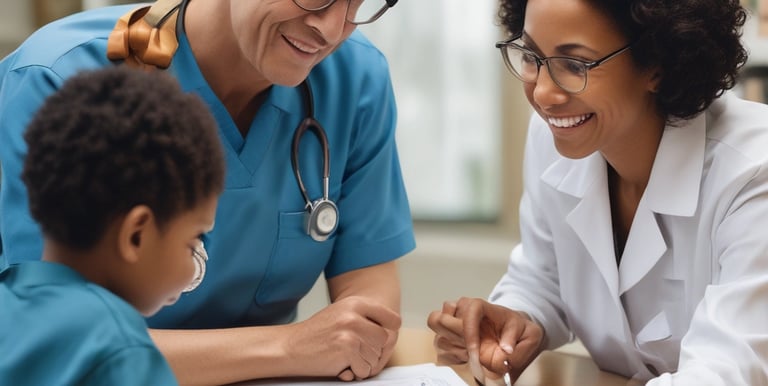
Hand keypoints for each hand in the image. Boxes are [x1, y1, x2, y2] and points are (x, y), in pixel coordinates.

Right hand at [284, 296, 400, 380]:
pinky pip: (364, 369)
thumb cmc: (315, 334)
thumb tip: (391, 334)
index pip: (392, 319)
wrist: (289, 347)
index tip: (382, 342)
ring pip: (375, 358)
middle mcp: (355, 315)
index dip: (390, 334)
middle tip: (356, 355)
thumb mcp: (341, 314)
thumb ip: (364, 319)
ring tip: (344, 358)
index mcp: (356, 303)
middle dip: (373, 353)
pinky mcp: (347, 349)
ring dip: (363, 364)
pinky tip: (340, 366)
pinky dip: (354, 373)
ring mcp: (351, 331)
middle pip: (385, 341)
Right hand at [427, 297, 543, 383]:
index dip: (468, 330)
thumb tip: (505, 350)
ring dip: (451, 346)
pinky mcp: (448, 334)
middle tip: (470, 353)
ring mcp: (452, 321)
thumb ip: (517, 341)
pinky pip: (439, 345)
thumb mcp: (528, 334)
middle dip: (454, 339)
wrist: (511, 333)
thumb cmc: (517, 331)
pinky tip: (465, 357)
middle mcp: (462, 310)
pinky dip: (449, 355)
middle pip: (441, 318)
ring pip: (436, 330)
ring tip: (469, 354)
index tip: (475, 352)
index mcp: (482, 306)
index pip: (470, 309)